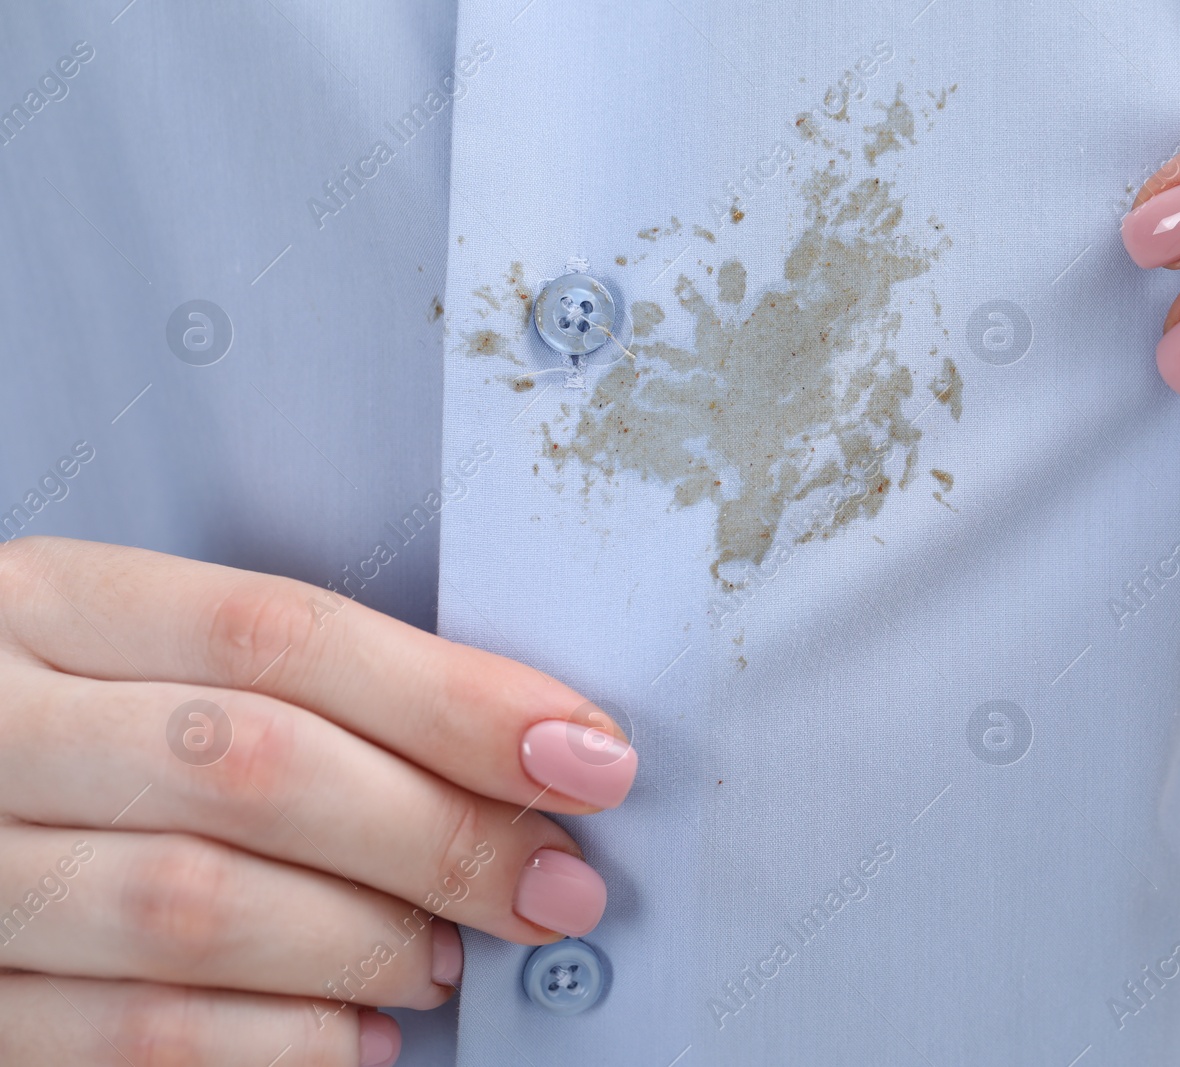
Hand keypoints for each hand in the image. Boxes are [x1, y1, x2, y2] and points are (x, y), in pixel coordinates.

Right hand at [0, 538, 636, 1065]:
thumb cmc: (68, 725)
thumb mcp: (145, 659)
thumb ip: (299, 694)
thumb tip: (517, 760)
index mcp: (52, 604)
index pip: (285, 635)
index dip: (455, 700)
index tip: (582, 752)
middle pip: (256, 766)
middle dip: (440, 833)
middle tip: (553, 881)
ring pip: (196, 908)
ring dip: (368, 942)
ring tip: (451, 959)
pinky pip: (132, 1037)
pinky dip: (277, 1042)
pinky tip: (359, 1034)